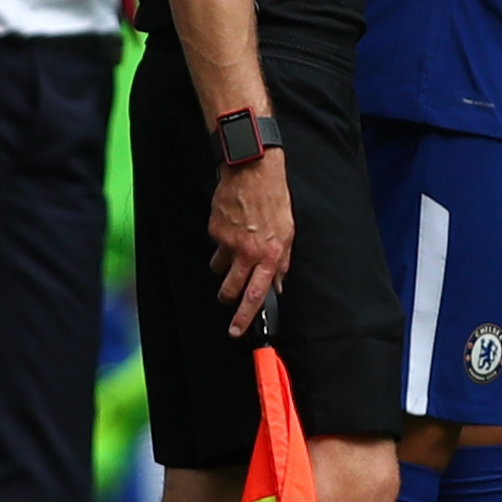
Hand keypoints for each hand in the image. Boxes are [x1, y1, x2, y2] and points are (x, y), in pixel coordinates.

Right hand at [207, 150, 292, 336]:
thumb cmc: (274, 199)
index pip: (256, 294)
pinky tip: (232, 226)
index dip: (245, 316)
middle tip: (229, 295)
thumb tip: (278, 284)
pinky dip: (221, 241)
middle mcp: (247, 252)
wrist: (253, 171)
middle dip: (228, 298)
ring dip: (224, 265)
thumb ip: (281, 261)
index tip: (237, 330)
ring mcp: (228, 242)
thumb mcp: (288, 232)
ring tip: (235, 247)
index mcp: (269, 255)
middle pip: (229, 290)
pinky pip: (215, 246)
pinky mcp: (214, 230)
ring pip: (218, 269)